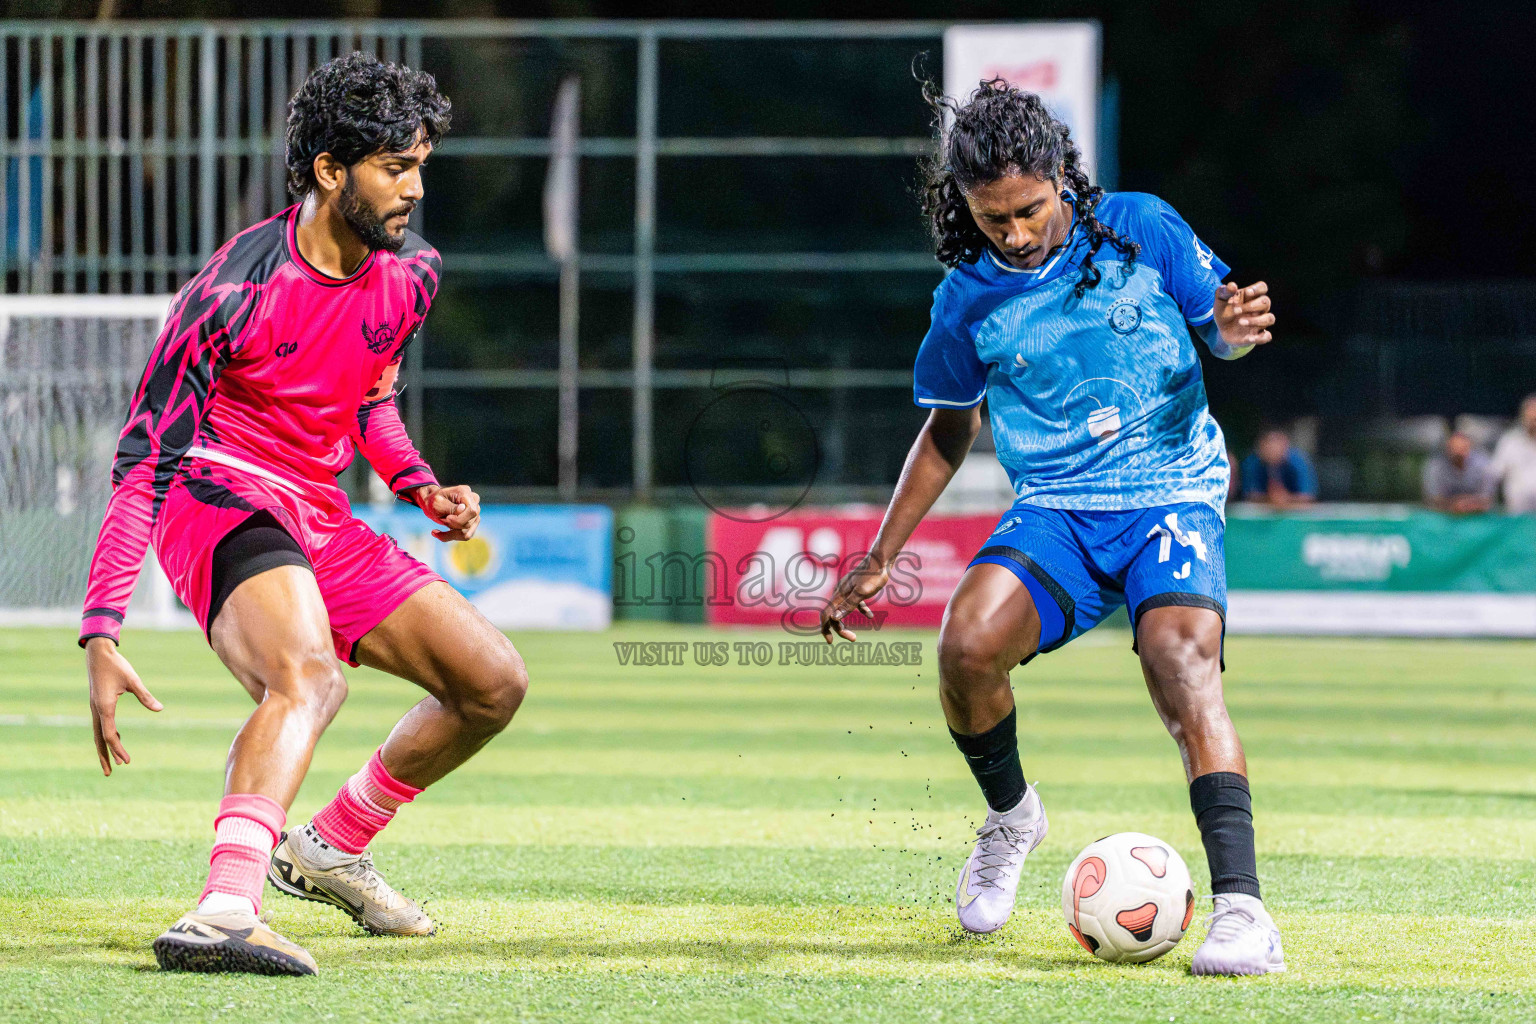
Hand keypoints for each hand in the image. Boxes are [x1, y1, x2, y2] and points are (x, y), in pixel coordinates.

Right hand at [85, 637, 161, 775]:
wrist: (98, 653)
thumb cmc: (116, 665)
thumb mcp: (133, 680)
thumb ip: (146, 696)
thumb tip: (160, 709)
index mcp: (104, 707)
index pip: (110, 735)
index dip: (118, 750)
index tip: (127, 761)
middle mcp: (97, 710)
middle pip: (100, 739)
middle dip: (105, 756)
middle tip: (111, 773)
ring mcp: (95, 707)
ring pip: (99, 733)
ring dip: (106, 747)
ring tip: (114, 762)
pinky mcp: (97, 703)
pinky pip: (102, 724)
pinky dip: (108, 734)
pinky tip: (118, 738)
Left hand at [416, 483, 480, 540]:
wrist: (431, 504)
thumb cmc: (433, 502)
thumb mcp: (437, 503)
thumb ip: (450, 507)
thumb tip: (463, 509)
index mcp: (465, 493)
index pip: (472, 511)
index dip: (459, 519)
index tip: (446, 518)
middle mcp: (474, 501)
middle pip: (469, 523)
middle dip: (452, 526)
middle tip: (441, 520)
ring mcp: (475, 512)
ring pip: (467, 532)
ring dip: (451, 533)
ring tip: (438, 530)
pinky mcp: (472, 521)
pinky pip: (466, 535)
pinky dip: (452, 536)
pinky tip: (440, 533)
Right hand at [820, 554, 891, 643]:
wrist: (881, 559)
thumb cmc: (873, 575)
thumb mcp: (862, 592)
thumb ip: (849, 605)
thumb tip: (834, 618)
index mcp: (839, 594)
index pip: (826, 614)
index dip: (825, 629)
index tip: (831, 642)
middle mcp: (840, 592)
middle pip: (833, 615)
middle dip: (839, 629)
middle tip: (853, 639)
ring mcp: (848, 590)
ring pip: (842, 610)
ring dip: (845, 623)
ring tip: (854, 637)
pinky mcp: (857, 588)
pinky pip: (854, 603)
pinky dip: (860, 611)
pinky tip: (870, 616)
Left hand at [1214, 281, 1273, 348]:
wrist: (1222, 331)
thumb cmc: (1224, 312)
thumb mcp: (1220, 301)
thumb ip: (1224, 292)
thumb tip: (1232, 286)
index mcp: (1251, 297)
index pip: (1262, 287)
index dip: (1257, 289)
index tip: (1247, 292)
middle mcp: (1259, 308)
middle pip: (1265, 302)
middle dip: (1251, 306)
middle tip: (1236, 311)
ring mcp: (1260, 322)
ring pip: (1269, 318)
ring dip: (1256, 320)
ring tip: (1240, 322)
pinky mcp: (1258, 335)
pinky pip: (1267, 336)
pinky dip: (1261, 338)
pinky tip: (1249, 338)